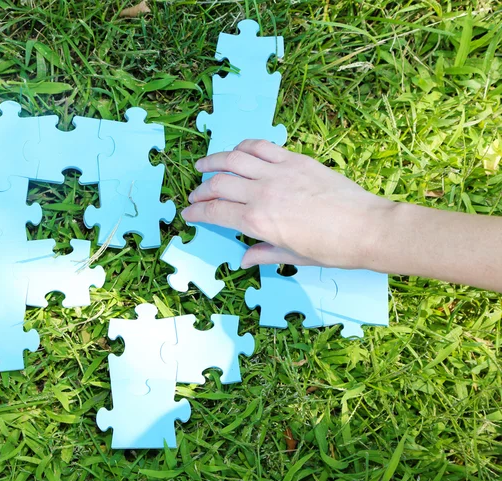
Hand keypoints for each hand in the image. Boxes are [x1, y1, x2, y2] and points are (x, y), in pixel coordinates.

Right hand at [182, 139, 395, 268]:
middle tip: (195, 194)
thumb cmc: (331, 249)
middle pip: (218, 184)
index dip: (197, 211)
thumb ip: (263, 253)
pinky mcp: (294, 159)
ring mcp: (278, 172)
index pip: (215, 212)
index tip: (188, 212)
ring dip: (213, 161)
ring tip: (203, 165)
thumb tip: (244, 258)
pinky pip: (261, 146)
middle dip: (201, 190)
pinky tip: (237, 152)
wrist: (366, 228)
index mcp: (257, 221)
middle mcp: (261, 193)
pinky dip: (243, 147)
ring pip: (233, 158)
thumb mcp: (293, 257)